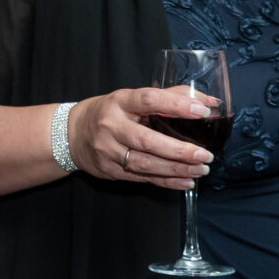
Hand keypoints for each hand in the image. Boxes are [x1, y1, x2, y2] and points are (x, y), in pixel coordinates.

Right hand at [67, 88, 218, 189]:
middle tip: (205, 155)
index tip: (202, 111)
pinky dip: (166, 181)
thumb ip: (169, 97)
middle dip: (179, 150)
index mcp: (120, 102)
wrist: (71, 134)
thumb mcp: (131, 98)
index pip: (149, 100)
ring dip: (176, 169)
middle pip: (147, 140)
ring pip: (145, 163)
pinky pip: (142, 178)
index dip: (176, 105)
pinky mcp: (110, 170)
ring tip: (201, 169)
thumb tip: (208, 101)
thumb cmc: (110, 112)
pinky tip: (186, 181)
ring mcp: (108, 151)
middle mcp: (111, 126)